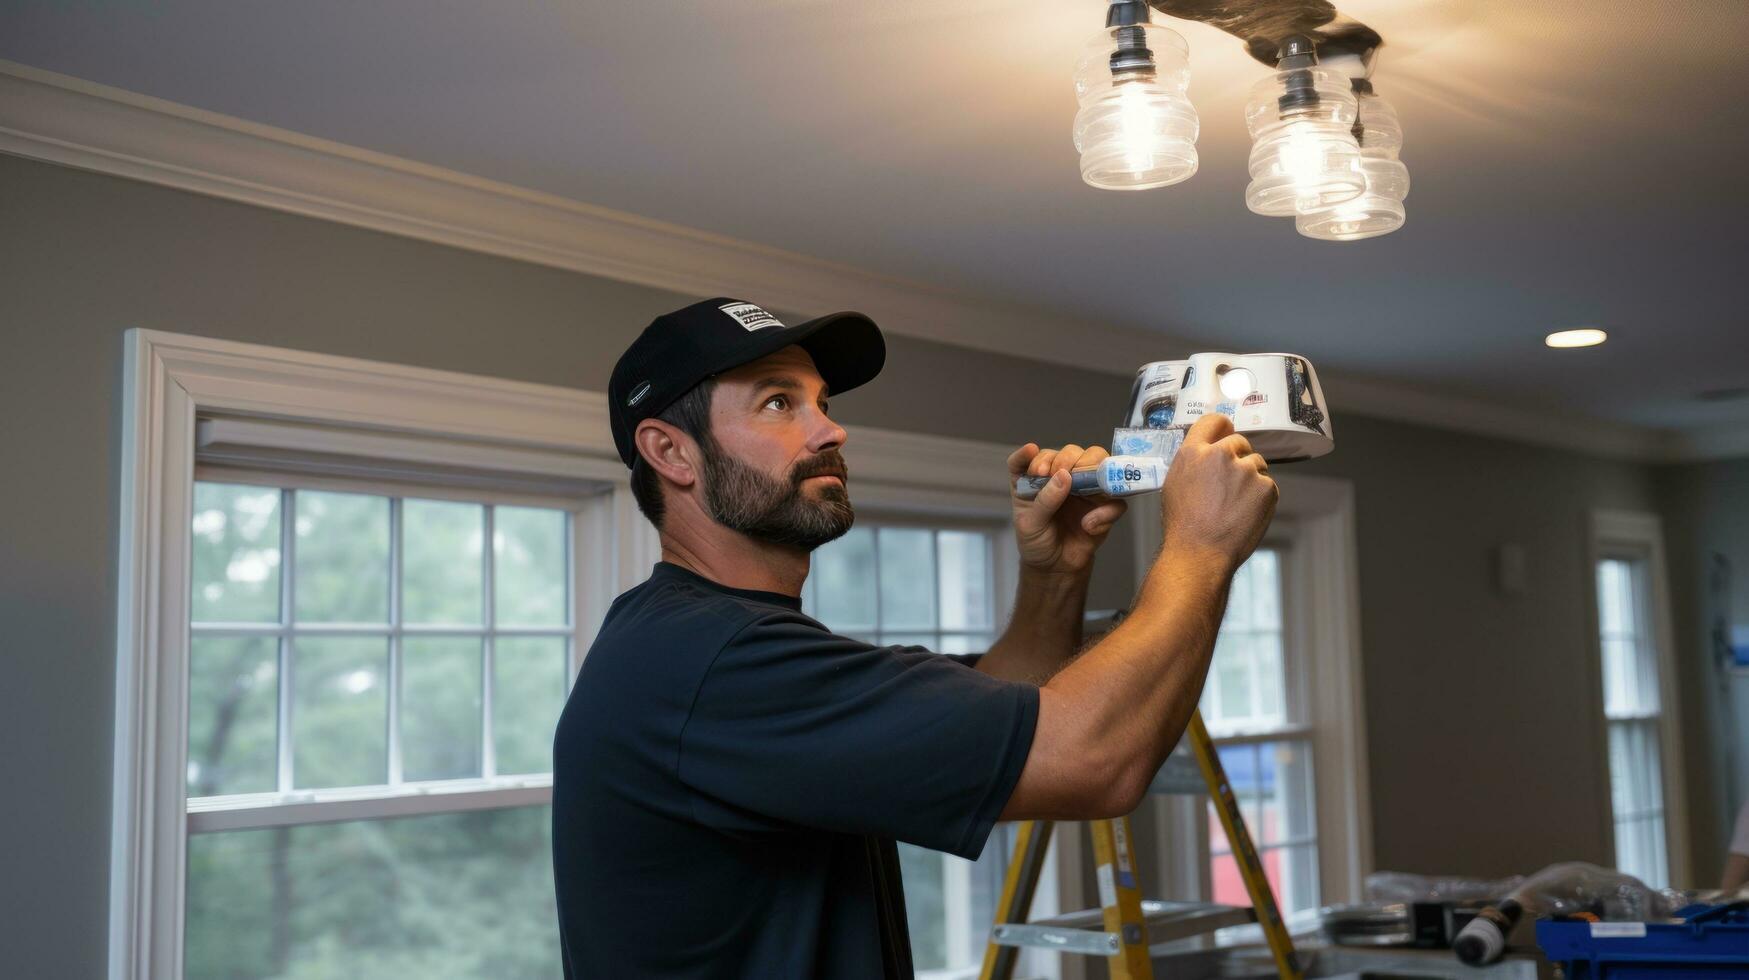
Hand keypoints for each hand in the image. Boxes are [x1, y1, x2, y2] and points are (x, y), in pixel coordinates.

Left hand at [1008, 443, 1128, 576]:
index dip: (1033, 455)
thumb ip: (1045, 500)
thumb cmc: (1037, 542)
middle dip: (1067, 457)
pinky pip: (1116, 499)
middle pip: (1072, 452)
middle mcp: (1062, 476)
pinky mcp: (1104, 505)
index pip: (1033, 456)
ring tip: (1080, 485)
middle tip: (1062, 472)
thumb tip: (1063, 475)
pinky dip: (1106, 510)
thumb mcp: (1031, 524)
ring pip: (1100, 462)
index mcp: (1037, 478)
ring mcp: (1086, 488)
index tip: (1035, 460)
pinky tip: (1088, 525)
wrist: (1055, 568)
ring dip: (1092, 468)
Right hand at [1159, 415, 1277, 573]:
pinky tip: (1246, 513)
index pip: (1214, 421)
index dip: (1222, 429)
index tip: (1226, 437)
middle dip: (1237, 458)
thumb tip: (1210, 450)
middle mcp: (1221, 455)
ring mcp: (1246, 470)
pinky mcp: (1266, 487)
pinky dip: (1260, 497)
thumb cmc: (1183, 525)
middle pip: (1239, 442)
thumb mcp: (1175, 483)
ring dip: (1250, 478)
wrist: (1200, 554)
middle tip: (1229, 485)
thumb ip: (1194, 461)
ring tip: (1235, 505)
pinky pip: (1267, 485)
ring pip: (1256, 464)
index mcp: (1193, 452)